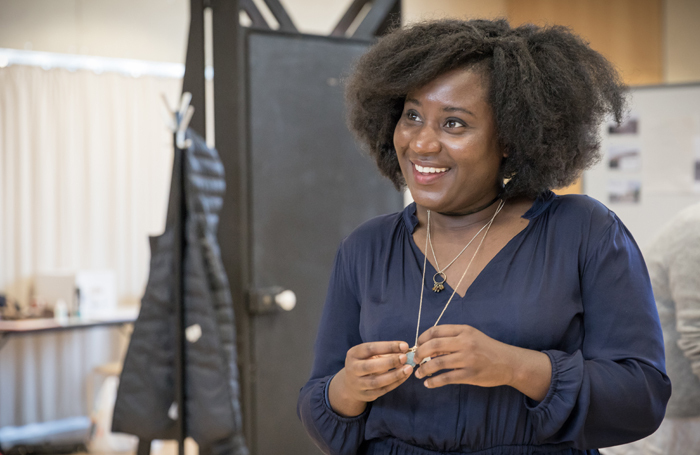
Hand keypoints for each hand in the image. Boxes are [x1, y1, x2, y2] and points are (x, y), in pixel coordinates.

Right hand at [329, 341, 412, 416]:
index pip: (370, 349)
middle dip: (390, 361)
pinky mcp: (366, 395)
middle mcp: (353, 369)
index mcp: (353, 354)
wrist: (350, 385)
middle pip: (370, 366)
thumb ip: (385, 352)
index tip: (404, 346)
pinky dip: (395, 383)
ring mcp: (358, 384)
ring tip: (408, 368)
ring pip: (377, 381)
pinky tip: (405, 376)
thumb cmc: (364, 363)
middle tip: (405, 358)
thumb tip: (404, 349)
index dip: (388, 347)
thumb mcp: (369, 354)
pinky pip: (382, 390)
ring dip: (395, 375)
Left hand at [413, 325, 550, 400]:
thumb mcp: (471, 337)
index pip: (436, 331)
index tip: (417, 345)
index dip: (422, 338)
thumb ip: (452, 339)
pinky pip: (446, 378)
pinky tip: (428, 383)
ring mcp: (468, 359)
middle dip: (420, 353)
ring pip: (437, 363)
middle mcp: (465, 342)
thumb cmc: (487, 349)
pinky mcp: (470, 375)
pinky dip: (434, 382)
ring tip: (419, 373)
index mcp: (464, 330)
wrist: (509, 363)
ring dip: (424, 369)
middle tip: (416, 360)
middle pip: (433, 345)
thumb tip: (428, 347)